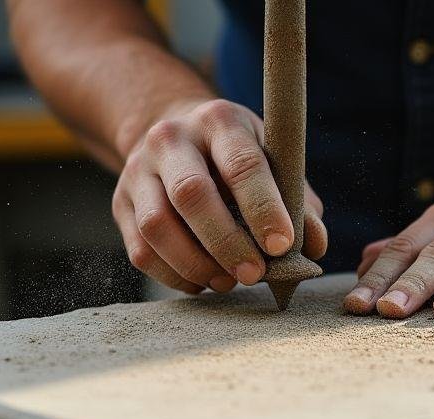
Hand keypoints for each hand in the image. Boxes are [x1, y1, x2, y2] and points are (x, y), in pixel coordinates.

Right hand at [112, 99, 327, 292]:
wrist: (172, 133)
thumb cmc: (236, 154)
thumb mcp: (272, 159)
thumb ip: (297, 201)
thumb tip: (313, 247)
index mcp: (219, 121)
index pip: (241, 164)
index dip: (263, 208)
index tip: (281, 246)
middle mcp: (171, 139)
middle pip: (191, 194)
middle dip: (226, 243)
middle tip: (254, 274)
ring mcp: (138, 170)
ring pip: (157, 225)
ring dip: (196, 264)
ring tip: (227, 282)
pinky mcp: (120, 203)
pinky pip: (140, 250)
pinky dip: (173, 275)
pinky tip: (202, 281)